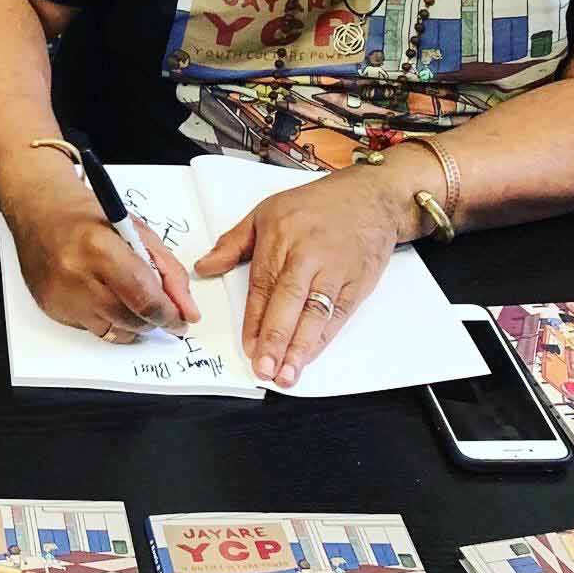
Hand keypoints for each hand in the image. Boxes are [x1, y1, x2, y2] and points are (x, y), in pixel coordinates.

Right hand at [0, 153, 198, 343]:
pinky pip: (93, 329)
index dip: (169, 314)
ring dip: (133, 323)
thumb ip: (168, 271)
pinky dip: (108, 320)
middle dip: (153, 320)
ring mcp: (62, 295)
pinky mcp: (52, 307)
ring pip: (114, 330)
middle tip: (161, 311)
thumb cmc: (89, 216)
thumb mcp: (138, 232)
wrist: (40, 211)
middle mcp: (77, 274)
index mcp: (101, 248)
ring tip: (133, 300)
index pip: (144, 298)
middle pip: (131, 319)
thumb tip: (187, 311)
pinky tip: (106, 299)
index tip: (181, 320)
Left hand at [194, 166, 407, 386]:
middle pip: (289, 302)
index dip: (255, 319)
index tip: (248, 347)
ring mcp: (335, 271)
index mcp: (280, 239)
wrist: (370, 198)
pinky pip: (338, 315)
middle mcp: (308, 257)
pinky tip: (310, 356)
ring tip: (287, 374)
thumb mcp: (265, 212)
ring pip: (316, 313)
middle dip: (276, 338)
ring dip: (301, 347)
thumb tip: (203, 267)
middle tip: (265, 368)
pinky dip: (324, 338)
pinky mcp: (357, 283)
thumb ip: (232, 243)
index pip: (264, 285)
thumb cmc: (314, 205)